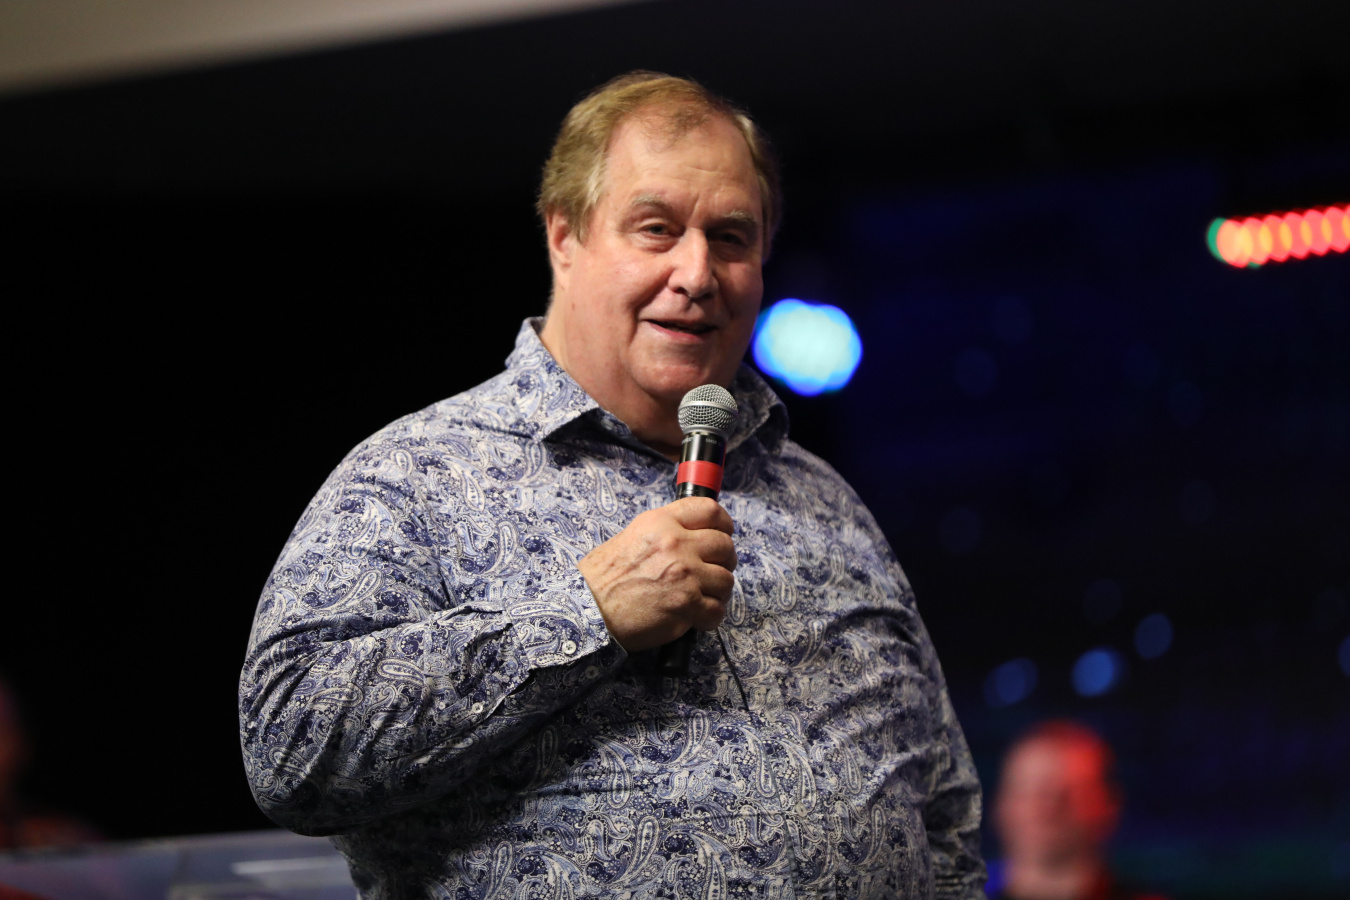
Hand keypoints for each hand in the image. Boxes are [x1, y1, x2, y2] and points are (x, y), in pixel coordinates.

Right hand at [578, 497, 735, 651]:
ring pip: (726, 580)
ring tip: (701, 598)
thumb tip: (693, 536)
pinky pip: (717, 611)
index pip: (710, 511)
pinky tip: (695, 617)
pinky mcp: (686, 605)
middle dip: (724, 561)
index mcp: (662, 522)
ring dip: (717, 592)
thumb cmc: (604, 577)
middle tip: (712, 572)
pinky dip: (709, 617)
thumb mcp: (632, 536)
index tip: (724, 534)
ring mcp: (684, 575)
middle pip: (725, 546)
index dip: (724, 524)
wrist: (587, 608)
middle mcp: (676, 544)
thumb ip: (665, 532)